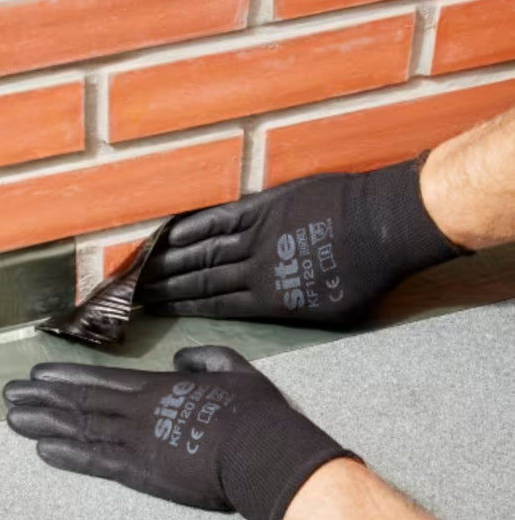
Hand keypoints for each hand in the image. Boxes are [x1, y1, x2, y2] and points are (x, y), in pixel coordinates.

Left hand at [4, 346, 355, 519]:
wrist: (262, 453)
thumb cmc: (252, 410)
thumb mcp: (232, 369)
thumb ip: (202, 358)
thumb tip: (180, 359)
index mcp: (157, 388)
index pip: (101, 380)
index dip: (65, 378)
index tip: (37, 376)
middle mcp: (137, 413)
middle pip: (80, 404)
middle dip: (43, 400)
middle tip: (10, 397)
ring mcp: (136, 444)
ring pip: (80, 430)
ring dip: (45, 424)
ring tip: (14, 419)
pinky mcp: (142, 474)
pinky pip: (97, 463)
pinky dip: (68, 456)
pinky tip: (43, 451)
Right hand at [140, 159, 460, 325]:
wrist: (386, 227)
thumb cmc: (369, 276)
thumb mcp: (335, 312)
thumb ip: (294, 310)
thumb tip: (268, 307)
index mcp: (271, 301)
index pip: (214, 305)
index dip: (181, 307)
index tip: (154, 310)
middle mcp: (256, 270)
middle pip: (200, 280)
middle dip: (165, 287)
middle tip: (133, 292)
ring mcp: (258, 235)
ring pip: (205, 250)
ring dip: (171, 260)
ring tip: (142, 267)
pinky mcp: (265, 207)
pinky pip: (222, 218)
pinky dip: (195, 226)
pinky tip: (170, 234)